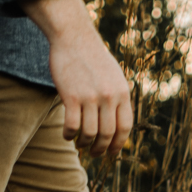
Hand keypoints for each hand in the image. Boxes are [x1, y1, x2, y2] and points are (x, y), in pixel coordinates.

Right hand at [21, 0, 133, 159]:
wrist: (74, 37)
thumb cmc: (92, 58)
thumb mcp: (114, 76)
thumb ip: (118, 97)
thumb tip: (119, 123)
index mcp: (123, 93)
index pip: (125, 128)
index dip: (118, 144)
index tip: (111, 153)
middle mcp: (109, 96)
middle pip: (107, 134)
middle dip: (100, 149)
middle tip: (94, 153)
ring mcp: (90, 97)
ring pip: (89, 134)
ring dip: (84, 144)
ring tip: (80, 144)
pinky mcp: (71, 96)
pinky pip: (72, 126)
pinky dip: (69, 135)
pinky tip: (67, 134)